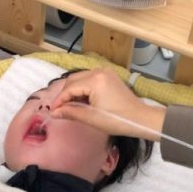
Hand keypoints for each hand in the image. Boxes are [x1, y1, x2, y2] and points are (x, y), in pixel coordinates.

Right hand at [50, 68, 164, 139]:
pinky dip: (82, 89)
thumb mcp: (91, 118)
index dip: (59, 100)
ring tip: (70, 106)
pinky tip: (81, 101)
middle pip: (73, 80)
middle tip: (59, 109)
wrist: (140, 119)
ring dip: (73, 91)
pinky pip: (89, 79)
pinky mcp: (109, 76)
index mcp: (95, 80)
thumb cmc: (116, 120)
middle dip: (65, 94)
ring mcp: (105, 72)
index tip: (52, 111)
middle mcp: (99, 71)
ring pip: (80, 79)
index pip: (70, 88)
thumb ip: (70, 112)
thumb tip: (54, 113)